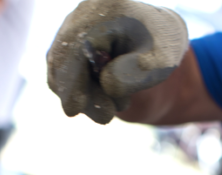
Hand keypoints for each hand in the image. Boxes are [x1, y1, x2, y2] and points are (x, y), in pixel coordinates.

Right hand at [47, 0, 187, 123]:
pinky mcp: (64, 50)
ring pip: (60, 74)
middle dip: (80, 94)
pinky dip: (82, 94)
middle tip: (106, 117)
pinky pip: (62, 79)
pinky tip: (108, 96)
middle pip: (63, 60)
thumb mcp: (161, 60)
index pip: (79, 45)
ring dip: (85, 96)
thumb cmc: (159, 47)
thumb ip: (138, 71)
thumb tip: (106, 84)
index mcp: (107, 9)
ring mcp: (68, 32)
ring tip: (120, 101)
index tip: (74, 108)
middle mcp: (81, 16)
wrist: (155, 37)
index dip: (73, 79)